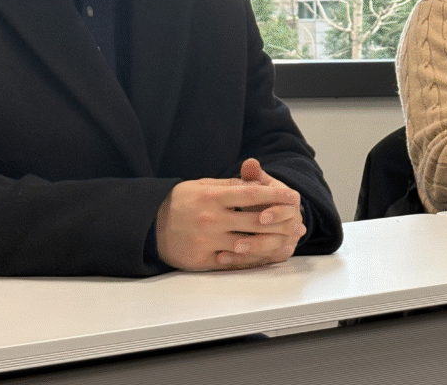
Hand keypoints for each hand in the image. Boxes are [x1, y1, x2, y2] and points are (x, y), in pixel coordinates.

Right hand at [156, 162, 305, 270]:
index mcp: (213, 196)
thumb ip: (231, 186)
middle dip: (280, 222)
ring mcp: (207, 240)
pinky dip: (251, 259)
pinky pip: (231, 261)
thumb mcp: (203, 185)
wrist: (147, 224)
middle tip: (298, 221)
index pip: (252, 194)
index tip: (294, 197)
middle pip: (255, 220)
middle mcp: (211, 218)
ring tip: (288, 240)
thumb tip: (257, 185)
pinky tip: (266, 255)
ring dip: (271, 242)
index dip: (276, 196)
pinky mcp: (201, 259)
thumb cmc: (179, 201)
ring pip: (247, 243)